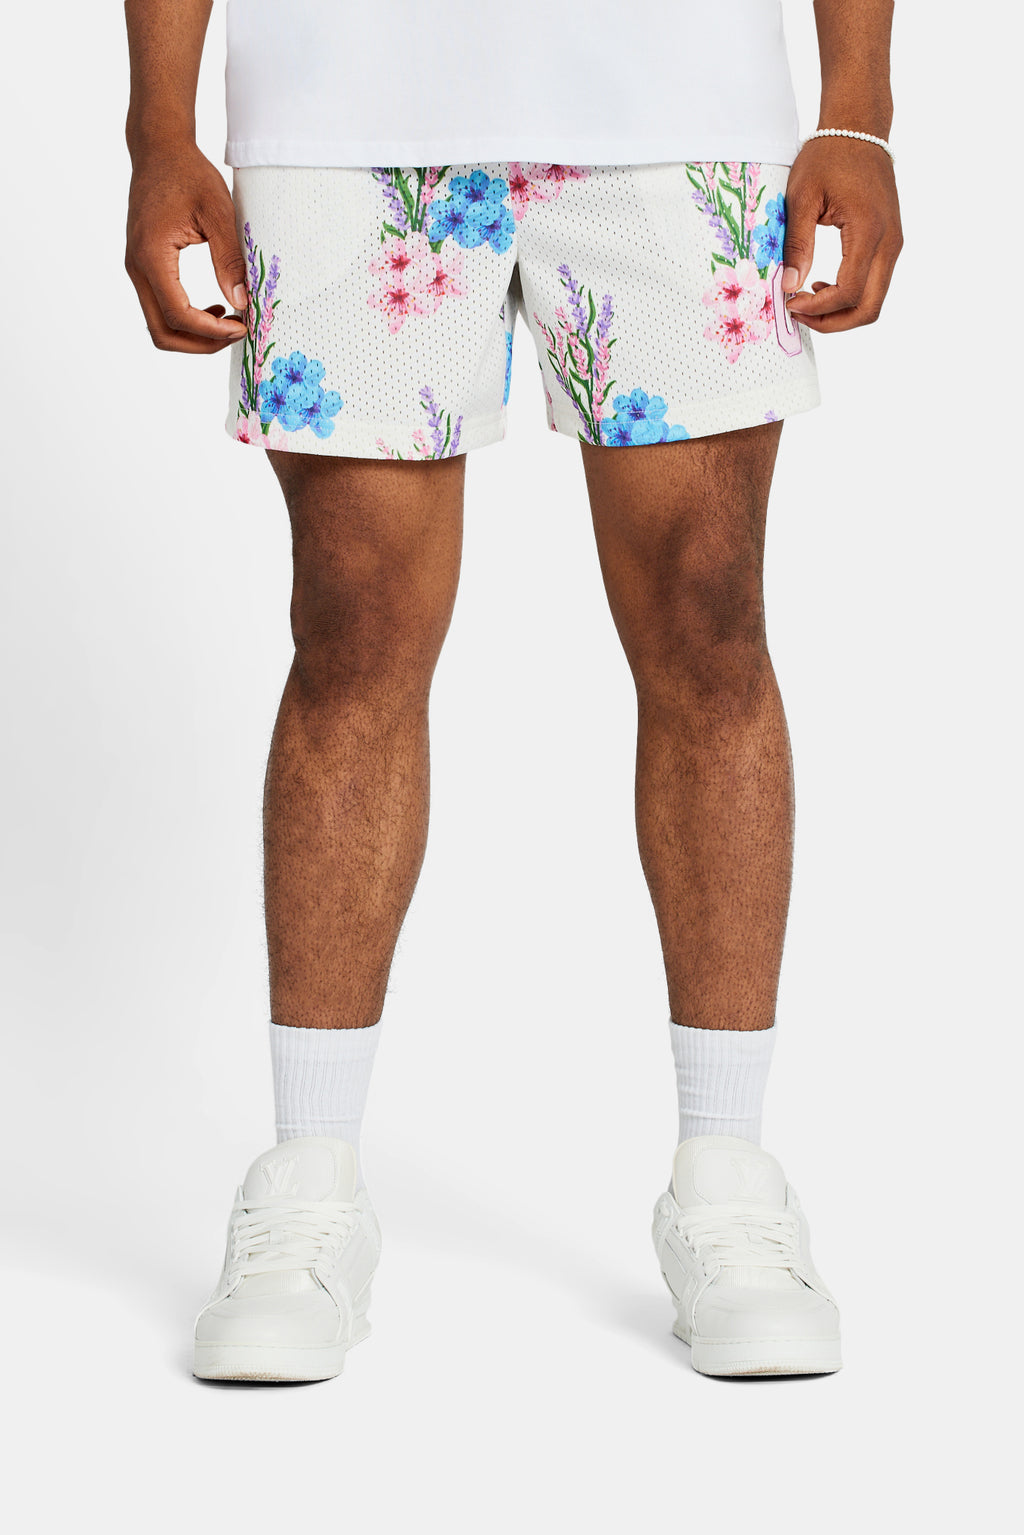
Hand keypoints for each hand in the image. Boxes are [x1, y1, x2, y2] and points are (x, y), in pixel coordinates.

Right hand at [125, 143, 248, 352]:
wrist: (159, 150)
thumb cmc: (188, 174)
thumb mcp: (218, 213)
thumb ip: (229, 259)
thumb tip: (242, 302)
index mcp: (152, 256)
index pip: (178, 315)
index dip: (212, 331)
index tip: (243, 326)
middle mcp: (137, 267)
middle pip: (162, 332)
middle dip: (201, 343)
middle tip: (237, 332)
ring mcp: (137, 268)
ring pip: (159, 324)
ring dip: (194, 334)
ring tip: (229, 320)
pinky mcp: (143, 266)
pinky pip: (160, 307)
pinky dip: (186, 318)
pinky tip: (216, 305)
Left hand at [781, 136, 902, 331]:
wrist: (860, 129)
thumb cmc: (829, 156)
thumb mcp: (802, 197)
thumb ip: (797, 244)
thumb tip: (788, 286)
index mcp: (868, 231)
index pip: (848, 292)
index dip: (817, 309)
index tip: (789, 303)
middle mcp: (889, 242)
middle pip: (869, 308)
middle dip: (832, 322)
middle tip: (799, 314)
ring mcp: (893, 244)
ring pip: (873, 300)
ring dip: (840, 311)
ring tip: (806, 298)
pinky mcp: (890, 243)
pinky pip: (874, 284)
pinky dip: (849, 296)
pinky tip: (822, 284)